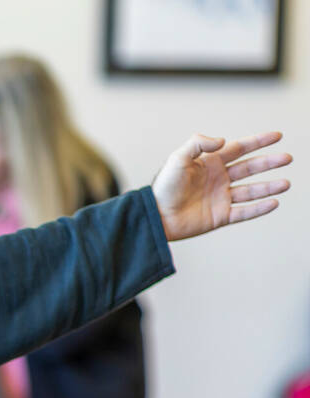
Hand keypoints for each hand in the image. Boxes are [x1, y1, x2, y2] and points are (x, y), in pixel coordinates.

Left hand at [153, 132, 290, 240]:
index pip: (239, 149)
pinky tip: (274, 202)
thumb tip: (224, 141)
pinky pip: (244, 212)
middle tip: (287, 158)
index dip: (258, 141)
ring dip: (269, 187)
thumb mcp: (178, 158)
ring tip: (286, 183)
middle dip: (269, 162)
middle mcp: (218, 179)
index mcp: (210, 163)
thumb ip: (199, 144)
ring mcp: (220, 198)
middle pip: (250, 168)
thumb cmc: (163, 187)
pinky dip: (259, 208)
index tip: (277, 135)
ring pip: (251, 190)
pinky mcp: (220, 216)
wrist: (155, 216)